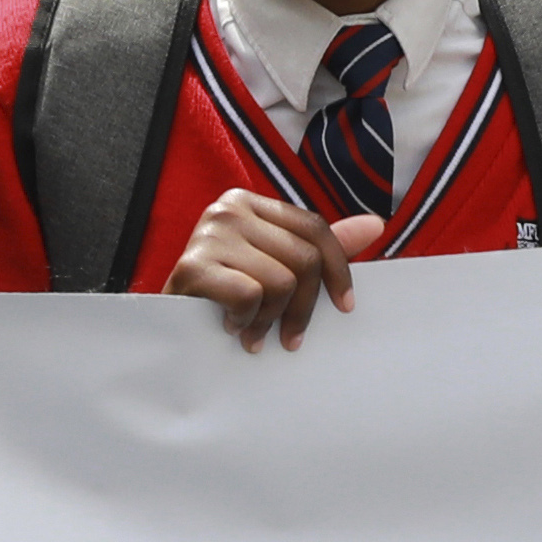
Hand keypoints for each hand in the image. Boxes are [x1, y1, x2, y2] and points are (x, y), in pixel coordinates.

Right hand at [170, 187, 373, 345]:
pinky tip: (232, 327)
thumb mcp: (273, 266)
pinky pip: (250, 295)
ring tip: (253, 332)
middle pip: (304, 259)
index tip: (345, 307)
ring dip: (271, 320)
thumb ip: (319, 247)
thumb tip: (375, 224)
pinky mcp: (192, 265)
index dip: (339, 270)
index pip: (315, 229)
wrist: (165, 327)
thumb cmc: (223, 297)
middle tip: (290, 337)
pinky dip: (246, 321)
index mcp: (250, 203)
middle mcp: (229, 209)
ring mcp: (209, 233)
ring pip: (282, 281)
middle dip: (304, 308)